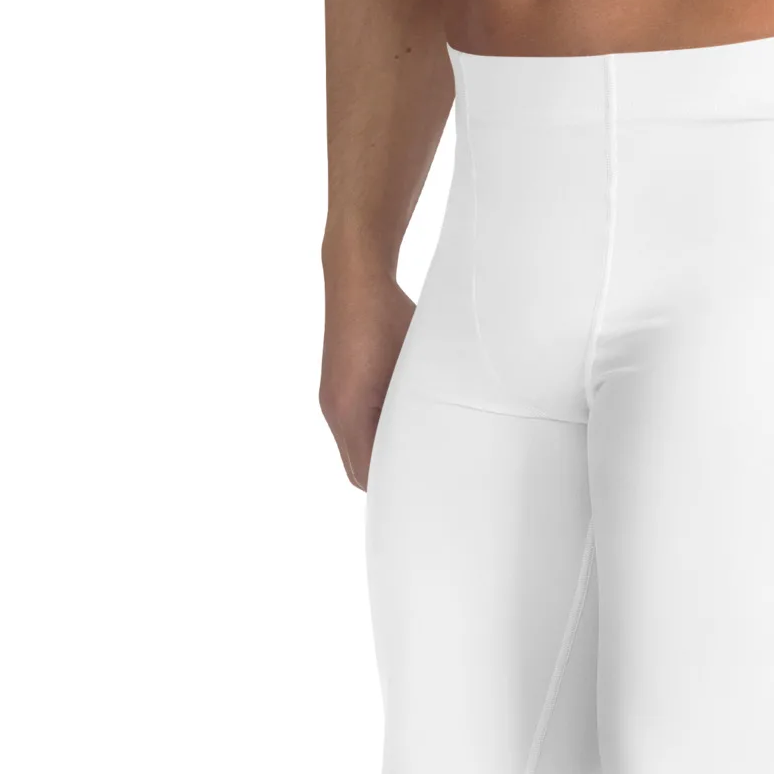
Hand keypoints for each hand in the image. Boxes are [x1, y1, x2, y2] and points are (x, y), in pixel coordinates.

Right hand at [319, 272, 414, 489]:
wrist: (356, 277)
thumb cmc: (388, 315)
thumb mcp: (415, 364)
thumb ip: (421, 406)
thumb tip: (441, 438)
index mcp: (348, 411)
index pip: (367, 473)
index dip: (393, 489)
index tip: (422, 497)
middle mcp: (334, 411)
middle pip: (358, 469)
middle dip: (388, 479)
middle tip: (425, 485)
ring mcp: (332, 401)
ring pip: (355, 450)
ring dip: (382, 457)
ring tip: (417, 460)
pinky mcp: (337, 390)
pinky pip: (353, 430)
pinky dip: (376, 437)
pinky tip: (403, 429)